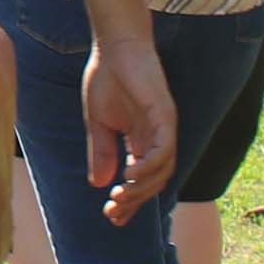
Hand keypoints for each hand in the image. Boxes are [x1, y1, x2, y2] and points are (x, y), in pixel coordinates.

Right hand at [81, 37, 177, 226]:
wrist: (114, 47)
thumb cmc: (106, 78)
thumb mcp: (98, 122)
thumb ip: (101, 152)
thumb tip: (99, 184)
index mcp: (140, 141)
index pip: (140, 179)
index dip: (129, 200)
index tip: (110, 216)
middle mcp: (156, 138)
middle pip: (154, 181)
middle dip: (134, 200)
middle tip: (113, 212)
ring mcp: (163, 128)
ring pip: (162, 170)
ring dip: (142, 188)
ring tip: (120, 196)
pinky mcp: (165, 115)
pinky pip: (164, 149)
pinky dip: (150, 166)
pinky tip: (129, 174)